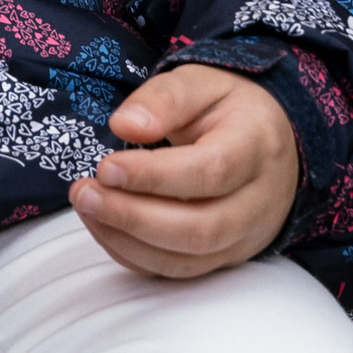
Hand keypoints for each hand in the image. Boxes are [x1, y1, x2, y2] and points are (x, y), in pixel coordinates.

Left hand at [70, 63, 300, 279]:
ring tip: (87, 207)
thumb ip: (164, 98)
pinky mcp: (227, 257)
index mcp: (256, 146)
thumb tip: (124, 125)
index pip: (210, 171)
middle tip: (84, 193)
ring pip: (188, 258)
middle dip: (133, 216)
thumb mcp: (200, 83)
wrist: (269, 141)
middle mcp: (259, 201)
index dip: (154, 176)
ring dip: (128, 240)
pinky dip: (135, 255)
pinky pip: (180, 270)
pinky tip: (104, 226)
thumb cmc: (228, 109)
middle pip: (200, 228)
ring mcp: (246, 236)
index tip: (106, 167)